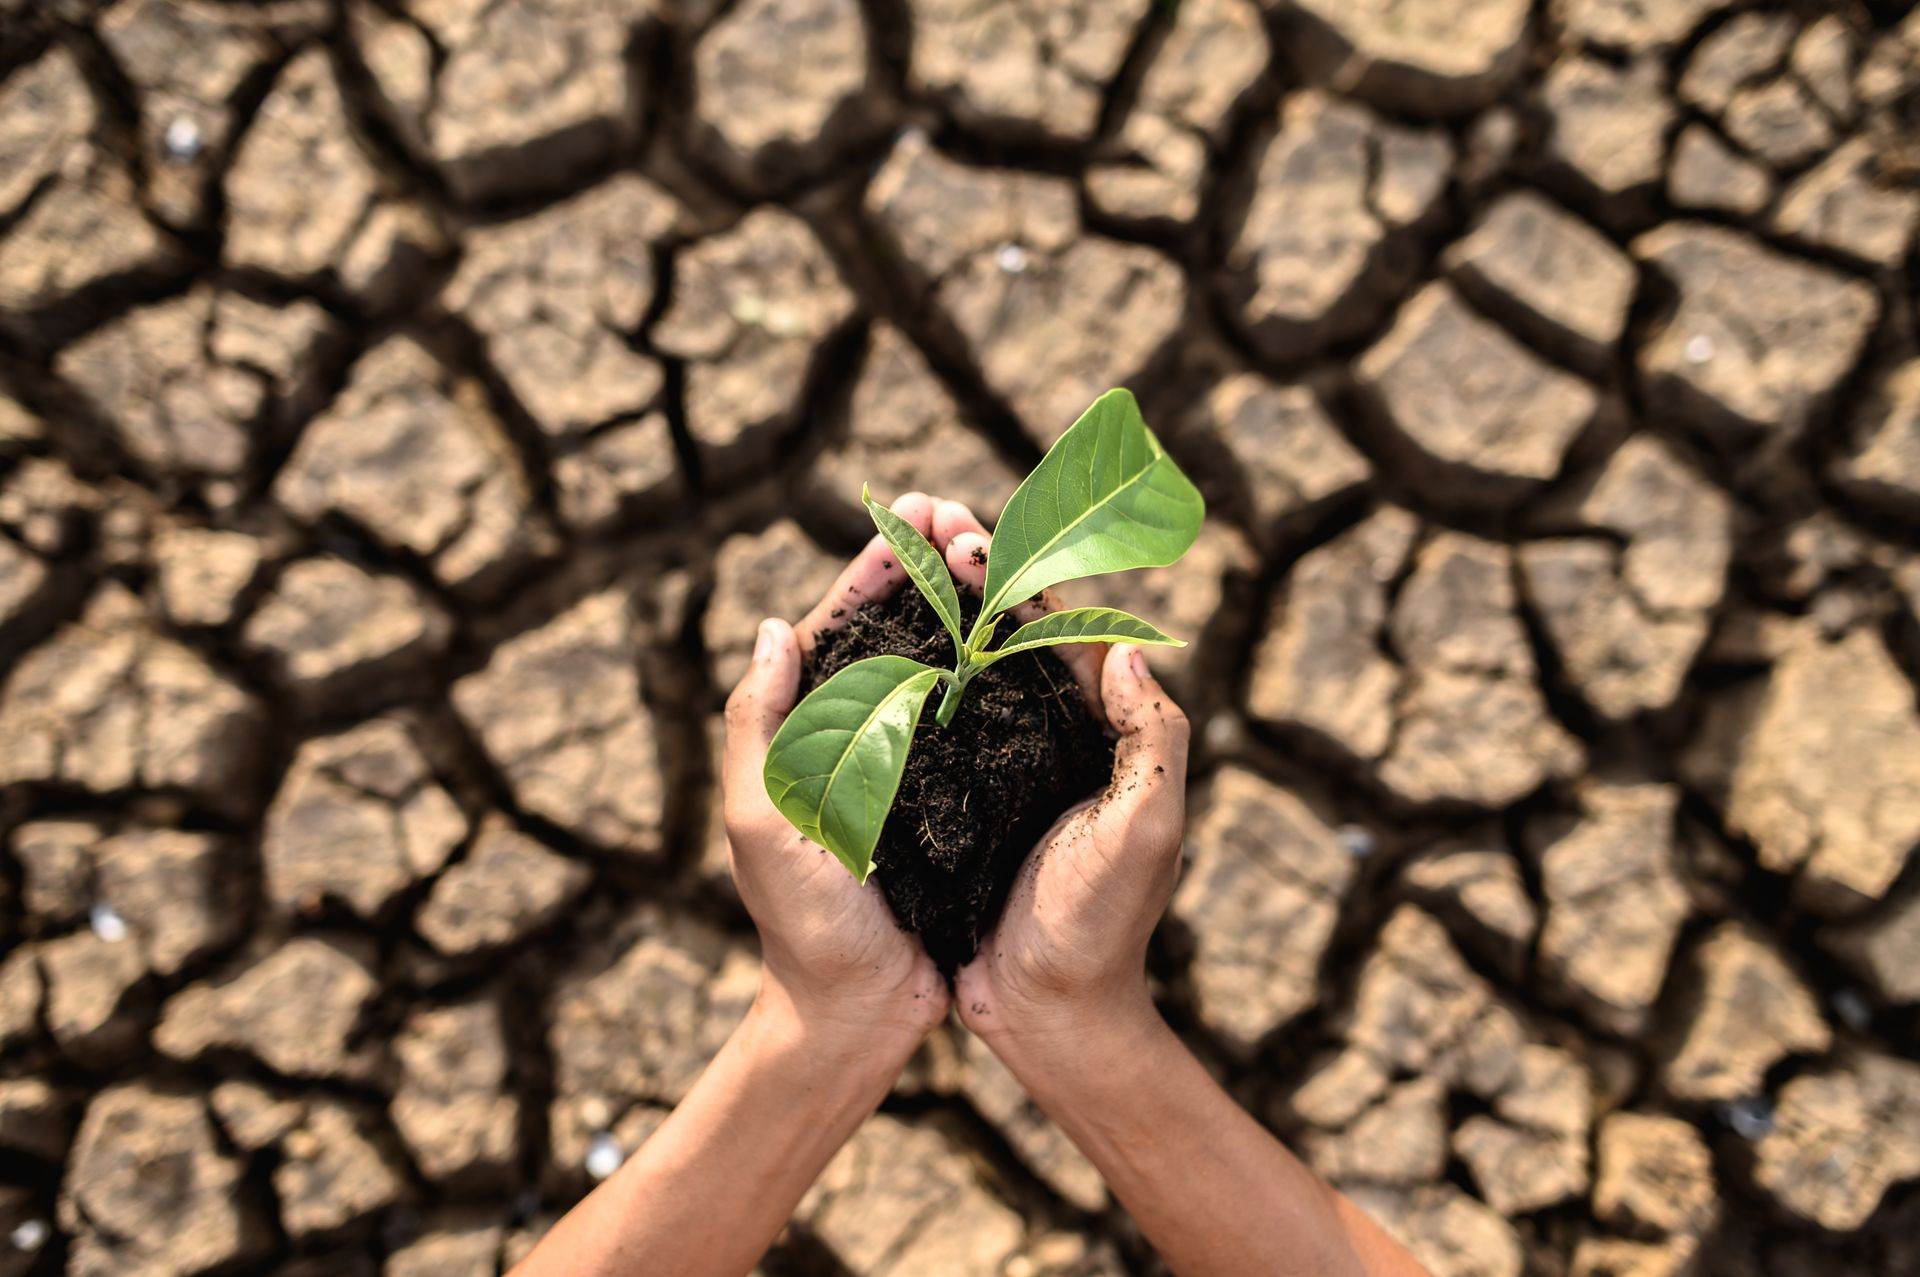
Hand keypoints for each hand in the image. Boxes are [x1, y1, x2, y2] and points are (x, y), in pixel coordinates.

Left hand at [722, 493, 956, 1063]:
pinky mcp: (956, 797)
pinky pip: (981, 719)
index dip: (876, 565)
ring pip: (943, 664)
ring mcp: (910, 765)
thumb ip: (757, 726)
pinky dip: (1002, 672)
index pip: (838, 626)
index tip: (915, 512)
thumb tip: (773, 627)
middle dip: (931, 567)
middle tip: (970, 516)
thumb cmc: (802, 924)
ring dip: (969, 607)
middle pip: (897, 631)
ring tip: (1005, 556)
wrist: (858, 1012)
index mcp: (805, 732)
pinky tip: (1034, 639)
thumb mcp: (763, 822)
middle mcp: (859, 737)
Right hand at [933, 504, 1191, 1054]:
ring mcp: (1001, 768)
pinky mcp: (958, 802)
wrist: (1048, 1015)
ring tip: (893, 556)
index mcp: (1100, 732)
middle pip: (1008, 632)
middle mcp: (1050, 738)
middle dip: (968, 570)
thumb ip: (1155, 740)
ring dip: (933, 609)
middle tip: (922, 519)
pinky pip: (930, 723)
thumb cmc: (1101, 926)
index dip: (1016, 575)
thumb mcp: (1146, 830)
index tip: (967, 534)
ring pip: (965, 667)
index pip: (1061, 629)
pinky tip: (865, 647)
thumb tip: (1131, 647)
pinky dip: (904, 677)